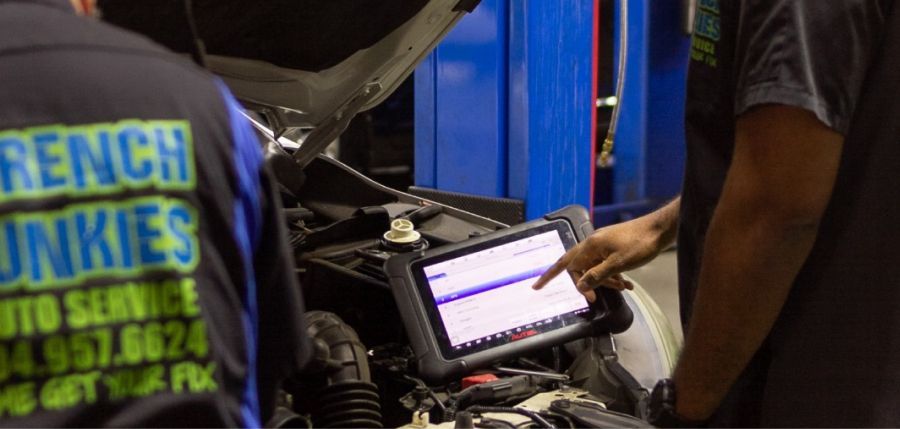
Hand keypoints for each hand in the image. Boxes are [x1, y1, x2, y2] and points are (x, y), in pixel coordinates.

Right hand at [531, 214, 669, 301]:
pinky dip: (613, 274)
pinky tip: (626, 282)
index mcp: (590, 245)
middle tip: (595, 297)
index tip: (579, 297)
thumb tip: (580, 286)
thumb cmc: (640, 244)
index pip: (567, 264)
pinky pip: (606, 263)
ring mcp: (604, 243)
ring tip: (621, 286)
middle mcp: (593, 242)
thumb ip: (597, 276)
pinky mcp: (614, 246)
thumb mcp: (618, 264)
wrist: (660, 229)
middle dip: (585, 282)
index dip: (564, 280)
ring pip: (595, 266)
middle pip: (578, 265)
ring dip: (605, 279)